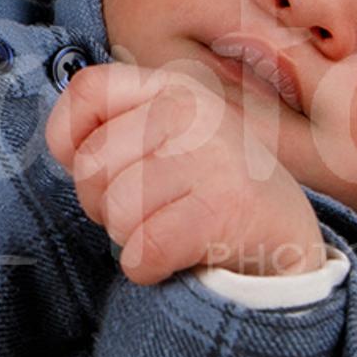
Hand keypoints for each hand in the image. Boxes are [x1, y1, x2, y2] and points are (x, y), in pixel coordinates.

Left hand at [45, 62, 326, 285]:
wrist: (289, 239)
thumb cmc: (212, 191)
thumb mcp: (172, 140)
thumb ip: (120, 129)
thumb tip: (66, 148)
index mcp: (173, 88)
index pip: (87, 90)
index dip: (68, 138)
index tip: (95, 169)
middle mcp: (192, 110)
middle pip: (91, 165)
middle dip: (103, 206)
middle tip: (149, 212)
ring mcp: (212, 156)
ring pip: (116, 212)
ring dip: (130, 239)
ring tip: (171, 231)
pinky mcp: (225, 209)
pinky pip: (144, 250)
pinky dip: (148, 269)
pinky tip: (178, 259)